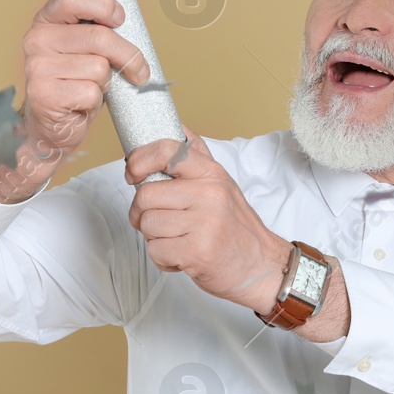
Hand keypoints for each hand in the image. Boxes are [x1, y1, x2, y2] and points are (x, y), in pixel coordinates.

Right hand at [19, 0, 151, 158]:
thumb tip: (130, 26)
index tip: (120, 19)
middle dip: (128, 55)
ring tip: (92, 87)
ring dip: (106, 82)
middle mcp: (37, 40)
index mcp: (46, 20)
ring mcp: (37, 68)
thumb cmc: (75, 83)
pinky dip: (96, 101)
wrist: (51, 127)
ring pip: (99, 67)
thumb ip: (99, 31)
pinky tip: (81, 104)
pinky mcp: (44, 95)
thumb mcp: (85, 49)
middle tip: (138, 69)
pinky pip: (91, 92)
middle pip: (99, 37)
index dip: (103, 5)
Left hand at [125, 125, 292, 310]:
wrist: (261, 266)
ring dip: (154, 238)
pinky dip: (162, 258)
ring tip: (177, 240)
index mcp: (211, 174)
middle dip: (141, 213)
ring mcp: (205, 223)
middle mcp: (210, 194)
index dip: (139, 161)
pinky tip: (181, 256)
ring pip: (147, 225)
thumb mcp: (222, 184)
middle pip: (145, 195)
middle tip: (156, 222)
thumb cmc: (235, 227)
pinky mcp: (198, 252)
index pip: (166, 151)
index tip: (132, 174)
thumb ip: (196, 157)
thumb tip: (177, 126)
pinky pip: (155, 250)